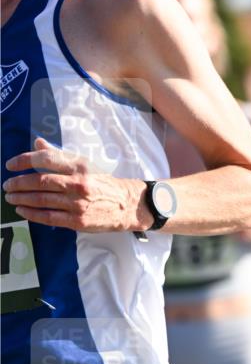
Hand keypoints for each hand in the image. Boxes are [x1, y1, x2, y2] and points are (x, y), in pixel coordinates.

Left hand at [3, 138, 149, 232]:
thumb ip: (59, 155)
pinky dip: (32, 213)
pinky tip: (22, 210)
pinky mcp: (77, 221)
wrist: (126, 205)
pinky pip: (48, 217)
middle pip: (40, 181)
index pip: (46, 159)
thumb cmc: (103, 183)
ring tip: (10, 197)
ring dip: (21, 198)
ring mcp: (77, 203)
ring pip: (41, 200)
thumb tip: (37, 143)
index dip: (24, 160)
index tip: (11, 165)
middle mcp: (78, 183)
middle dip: (18, 183)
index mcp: (79, 166)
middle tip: (7, 185)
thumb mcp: (84, 164)